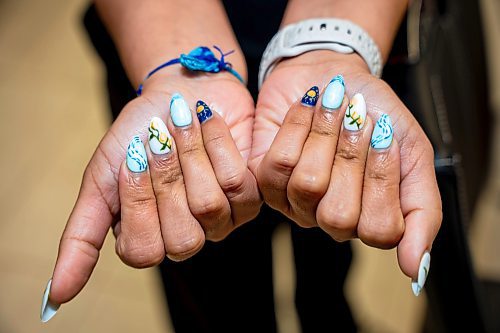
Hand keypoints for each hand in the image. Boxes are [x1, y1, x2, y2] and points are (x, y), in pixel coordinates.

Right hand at [49, 72, 260, 305]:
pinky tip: (207, 123)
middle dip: (166, 179)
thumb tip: (56, 299)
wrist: (178, 91)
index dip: (138, 204)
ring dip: (190, 155)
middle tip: (158, 141)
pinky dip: (217, 143)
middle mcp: (188, 235)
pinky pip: (238, 184)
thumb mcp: (100, 181)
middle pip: (182, 239)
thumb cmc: (137, 133)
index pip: (144, 251)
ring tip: (181, 124)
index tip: (132, 159)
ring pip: (210, 208)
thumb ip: (81, 238)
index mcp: (149, 237)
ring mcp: (223, 220)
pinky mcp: (250, 197)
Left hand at [249, 51, 441, 282]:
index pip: (379, 230)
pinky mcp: (264, 180)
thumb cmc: (375, 112)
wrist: (333, 74)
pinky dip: (296, 127)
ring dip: (324, 136)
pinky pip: (277, 166)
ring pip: (307, 186)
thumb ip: (422, 210)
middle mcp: (328, 217)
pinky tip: (307, 107)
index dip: (382, 181)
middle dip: (352, 155)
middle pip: (338, 215)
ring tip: (332, 106)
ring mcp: (293, 202)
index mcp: (369, 216)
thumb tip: (415, 269)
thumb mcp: (413, 153)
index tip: (386, 136)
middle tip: (358, 118)